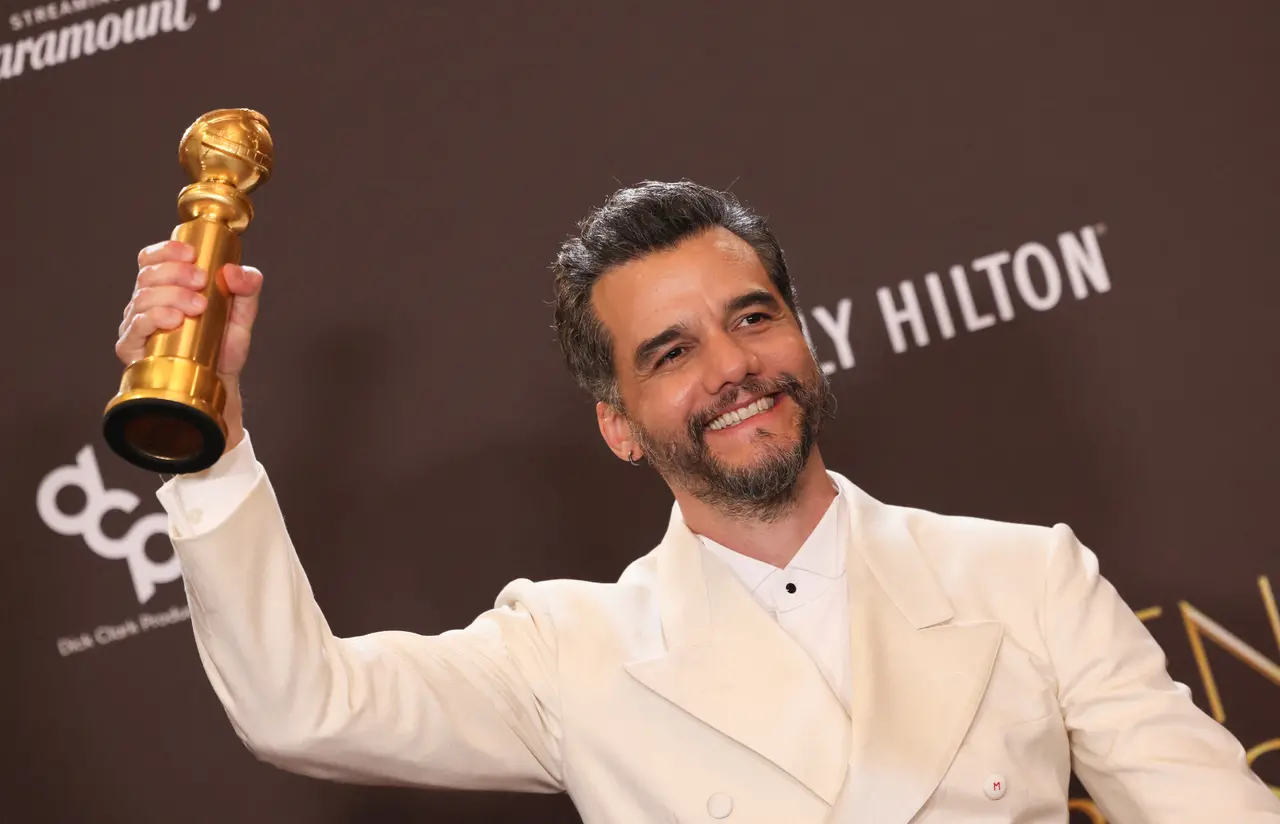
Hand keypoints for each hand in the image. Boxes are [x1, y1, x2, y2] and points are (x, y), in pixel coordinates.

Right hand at [116, 240, 263, 453]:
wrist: (220, 385)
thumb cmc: (223, 347)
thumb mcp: (243, 314)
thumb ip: (248, 288)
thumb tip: (234, 271)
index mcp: (166, 288)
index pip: (152, 259)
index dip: (166, 251)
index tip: (191, 254)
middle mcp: (146, 303)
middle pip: (148, 275)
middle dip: (176, 273)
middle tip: (202, 283)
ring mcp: (137, 325)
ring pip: (142, 298)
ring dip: (170, 296)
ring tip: (198, 307)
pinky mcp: (133, 349)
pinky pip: (135, 327)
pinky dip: (154, 318)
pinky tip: (173, 320)